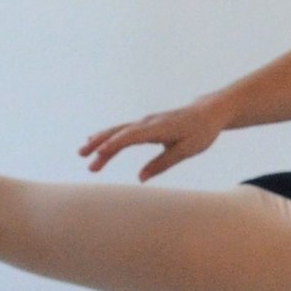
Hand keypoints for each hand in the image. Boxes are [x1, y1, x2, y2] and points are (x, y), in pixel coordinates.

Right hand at [78, 99, 228, 181]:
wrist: (208, 112)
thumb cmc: (200, 133)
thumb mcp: (186, 151)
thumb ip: (163, 164)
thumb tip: (141, 178)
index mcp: (159, 128)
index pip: (131, 137)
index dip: (114, 145)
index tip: (99, 154)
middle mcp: (148, 122)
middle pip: (119, 133)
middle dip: (100, 144)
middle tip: (83, 157)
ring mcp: (145, 122)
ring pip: (118, 130)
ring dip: (100, 140)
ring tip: (83, 152)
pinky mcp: (145, 124)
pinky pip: (123, 130)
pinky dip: (109, 136)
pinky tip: (95, 141)